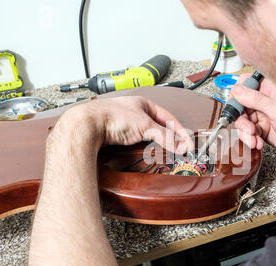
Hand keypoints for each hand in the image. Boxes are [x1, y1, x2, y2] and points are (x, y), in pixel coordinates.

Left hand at [54, 96, 193, 153]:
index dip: (180, 132)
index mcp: (144, 103)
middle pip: (159, 126)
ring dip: (157, 142)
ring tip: (165, 150)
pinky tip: (146, 150)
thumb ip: (164, 136)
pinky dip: (144, 146)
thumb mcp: (145, 125)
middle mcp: (135, 111)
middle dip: (170, 137)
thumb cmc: (111, 117)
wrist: (87, 124)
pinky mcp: (117, 134)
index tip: (188, 144)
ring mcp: (125, 122)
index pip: (169, 118)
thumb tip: (180, 146)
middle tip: (180, 148)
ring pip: (147, 134)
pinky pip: (136, 141)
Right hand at [231, 74, 275, 158]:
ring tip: (254, 139)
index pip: (245, 84)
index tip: (236, 108)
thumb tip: (237, 90)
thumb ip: (255, 99)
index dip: (237, 95)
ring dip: (245, 132)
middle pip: (240, 105)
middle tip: (248, 129)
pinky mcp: (263, 128)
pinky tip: (257, 143)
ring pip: (243, 121)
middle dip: (241, 120)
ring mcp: (263, 114)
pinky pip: (248, 132)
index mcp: (270, 89)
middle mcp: (264, 100)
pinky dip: (250, 139)